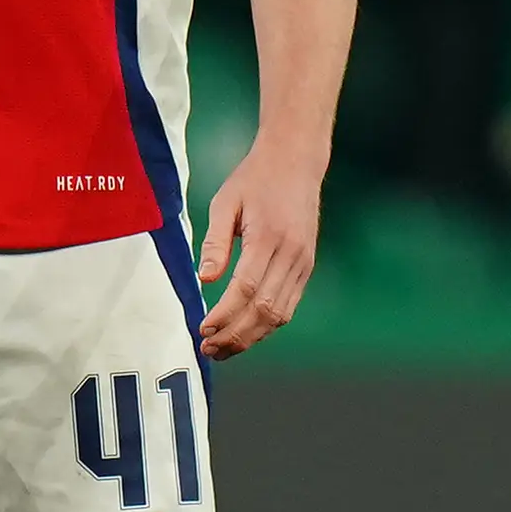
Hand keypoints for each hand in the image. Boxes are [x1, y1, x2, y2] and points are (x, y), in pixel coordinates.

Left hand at [196, 146, 321, 358]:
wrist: (296, 162)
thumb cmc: (254, 180)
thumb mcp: (225, 203)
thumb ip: (214, 243)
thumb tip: (204, 279)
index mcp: (269, 238)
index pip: (245, 289)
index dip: (224, 315)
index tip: (203, 330)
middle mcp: (292, 255)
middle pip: (265, 309)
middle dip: (236, 335)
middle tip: (209, 349)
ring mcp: (304, 262)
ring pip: (280, 313)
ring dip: (252, 336)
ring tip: (224, 348)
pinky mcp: (307, 266)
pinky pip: (289, 304)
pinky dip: (268, 324)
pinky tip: (246, 331)